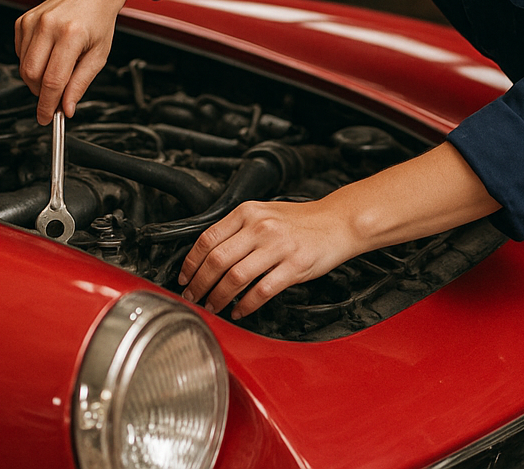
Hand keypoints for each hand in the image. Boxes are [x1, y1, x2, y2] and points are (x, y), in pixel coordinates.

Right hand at [14, 0, 125, 122]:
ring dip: (37, 78)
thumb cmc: (98, 21)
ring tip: (58, 66)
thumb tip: (66, 108)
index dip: (48, 104)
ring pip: (23, 66)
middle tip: (56, 95)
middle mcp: (48, 25)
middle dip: (41, 93)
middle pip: (32, 75)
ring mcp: (33, 21)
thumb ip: (80, 84)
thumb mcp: (98, 55)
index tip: (47, 118)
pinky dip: (32, 62)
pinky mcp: (23, 20)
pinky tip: (49, 53)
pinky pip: (20, 54)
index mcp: (71, 34)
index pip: (53, 80)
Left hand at [178, 142, 501, 317]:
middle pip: (216, 261)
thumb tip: (207, 254)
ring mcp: (278, 246)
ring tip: (213, 307)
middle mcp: (260, 227)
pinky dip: (246, 305)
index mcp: (248, 212)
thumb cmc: (301, 221)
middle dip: (199, 285)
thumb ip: (237, 229)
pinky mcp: (294, 266)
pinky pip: (261, 291)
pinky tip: (240, 311)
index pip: (207, 239)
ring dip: (218, 297)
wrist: (339, 222)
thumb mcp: (264, 212)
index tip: (184, 278)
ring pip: (235, 277)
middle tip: (192, 298)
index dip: (190, 263)